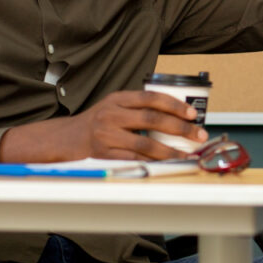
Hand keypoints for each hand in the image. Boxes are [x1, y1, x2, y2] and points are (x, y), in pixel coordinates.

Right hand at [0, 90, 209, 161]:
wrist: (64, 139)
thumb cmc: (96, 123)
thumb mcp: (114, 106)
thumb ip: (138, 107)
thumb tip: (176, 115)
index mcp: (117, 99)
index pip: (151, 98)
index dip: (174, 105)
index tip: (192, 113)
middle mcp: (111, 114)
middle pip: (152, 119)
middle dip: (180, 128)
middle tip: (199, 134)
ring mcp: (106, 135)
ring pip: (145, 143)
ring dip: (170, 150)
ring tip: (186, 154)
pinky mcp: (103, 154)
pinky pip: (133, 159)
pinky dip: (152, 162)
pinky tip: (166, 164)